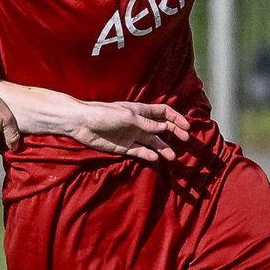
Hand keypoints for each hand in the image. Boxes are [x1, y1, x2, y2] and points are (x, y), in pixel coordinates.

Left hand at [66, 101, 190, 161]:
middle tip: (185, 141)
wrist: (83, 123)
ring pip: (153, 142)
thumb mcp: (128, 117)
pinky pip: (140, 152)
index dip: (176, 119)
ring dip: (163, 148)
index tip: (187, 128)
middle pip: (162, 128)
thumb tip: (165, 129)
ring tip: (171, 157)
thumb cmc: (104, 114)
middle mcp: (140, 124)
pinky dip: (148, 155)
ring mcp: (133, 136)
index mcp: (141, 111)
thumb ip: (147, 124)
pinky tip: (154, 158)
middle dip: (175, 134)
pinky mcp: (124, 147)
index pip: (164, 113)